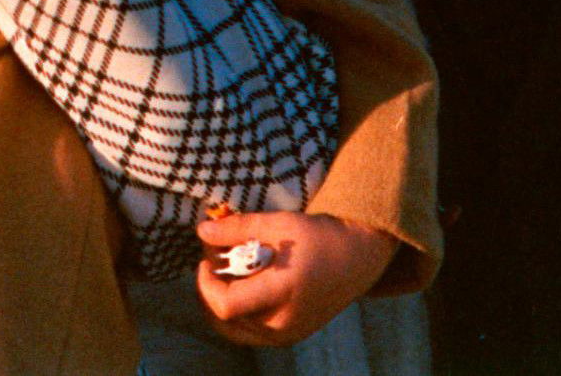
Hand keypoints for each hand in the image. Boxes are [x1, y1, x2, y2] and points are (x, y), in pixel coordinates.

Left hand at [194, 210, 399, 346]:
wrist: (357, 259)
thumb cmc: (320, 237)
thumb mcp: (279, 223)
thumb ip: (238, 228)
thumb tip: (202, 231)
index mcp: (283, 292)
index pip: (226, 305)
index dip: (206, 284)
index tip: (206, 260)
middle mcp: (284, 322)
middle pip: (224, 320)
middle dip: (209, 291)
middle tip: (212, 264)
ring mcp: (287, 334)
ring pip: (233, 330)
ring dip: (219, 304)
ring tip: (225, 276)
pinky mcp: (290, 336)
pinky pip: (249, 334)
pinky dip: (235, 314)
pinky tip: (240, 288)